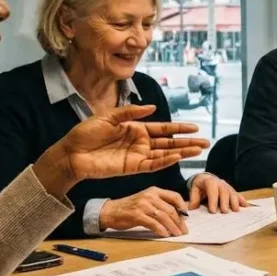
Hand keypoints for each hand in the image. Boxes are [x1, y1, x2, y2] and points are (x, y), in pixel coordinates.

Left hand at [33, 105, 208, 195]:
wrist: (71, 153)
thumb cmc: (85, 133)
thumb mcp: (108, 116)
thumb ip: (131, 112)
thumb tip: (152, 107)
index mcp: (135, 128)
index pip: (162, 128)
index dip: (179, 128)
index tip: (194, 127)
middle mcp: (140, 142)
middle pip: (169, 142)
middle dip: (187, 142)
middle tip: (205, 142)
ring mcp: (137, 155)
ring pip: (165, 154)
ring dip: (181, 152)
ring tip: (199, 150)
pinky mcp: (131, 167)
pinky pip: (152, 164)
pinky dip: (165, 161)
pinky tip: (177, 157)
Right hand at [100, 187, 188, 236]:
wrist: (110, 211)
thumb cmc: (131, 207)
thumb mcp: (147, 201)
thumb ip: (160, 204)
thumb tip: (178, 215)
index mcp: (154, 191)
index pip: (175, 196)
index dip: (183, 207)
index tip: (187, 218)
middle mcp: (150, 196)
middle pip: (170, 209)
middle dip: (179, 221)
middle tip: (184, 231)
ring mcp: (143, 205)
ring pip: (164, 217)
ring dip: (172, 227)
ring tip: (177, 234)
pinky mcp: (137, 215)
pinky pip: (153, 223)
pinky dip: (161, 230)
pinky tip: (165, 235)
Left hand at [188, 172, 247, 212]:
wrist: (206, 178)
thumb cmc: (200, 186)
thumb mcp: (195, 189)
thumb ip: (194, 199)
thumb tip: (191, 208)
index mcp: (210, 182)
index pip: (212, 190)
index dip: (213, 200)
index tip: (212, 210)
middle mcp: (220, 183)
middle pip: (224, 191)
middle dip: (225, 202)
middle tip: (225, 212)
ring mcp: (227, 186)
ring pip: (232, 193)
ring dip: (235, 201)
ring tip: (235, 210)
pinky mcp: (232, 190)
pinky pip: (238, 195)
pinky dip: (242, 200)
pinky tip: (245, 206)